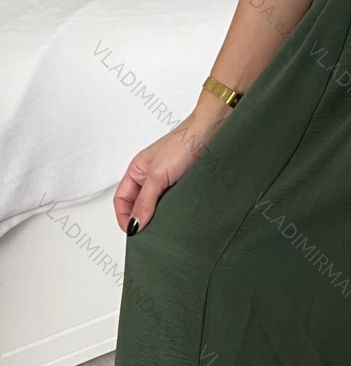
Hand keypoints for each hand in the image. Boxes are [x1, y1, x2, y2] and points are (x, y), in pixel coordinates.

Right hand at [113, 110, 225, 234]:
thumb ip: (145, 201)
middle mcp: (150, 176)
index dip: (123, 217)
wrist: (212, 131)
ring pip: (156, 206)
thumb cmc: (184, 142)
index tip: (133, 232)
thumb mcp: (158, 175)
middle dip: (140, 219)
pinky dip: (173, 211)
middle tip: (147, 234)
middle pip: (137, 205)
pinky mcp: (183, 184)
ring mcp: (167, 181)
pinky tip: (177, 216)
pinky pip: (172, 203)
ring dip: (158, 216)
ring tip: (164, 226)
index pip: (121, 200)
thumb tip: (134, 224)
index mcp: (136, 170)